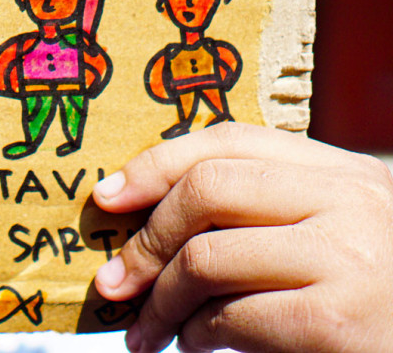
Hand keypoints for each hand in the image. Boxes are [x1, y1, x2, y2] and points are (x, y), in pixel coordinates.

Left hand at [92, 123, 392, 352]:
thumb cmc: (364, 301)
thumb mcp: (327, 235)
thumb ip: (261, 210)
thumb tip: (140, 208)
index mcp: (344, 172)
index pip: (230, 140)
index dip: (155, 164)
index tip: (107, 197)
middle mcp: (350, 202)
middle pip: (206, 190)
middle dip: (146, 240)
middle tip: (116, 282)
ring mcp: (347, 259)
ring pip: (206, 258)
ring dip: (161, 302)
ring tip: (152, 328)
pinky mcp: (335, 322)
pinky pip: (230, 317)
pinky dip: (197, 336)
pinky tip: (196, 345)